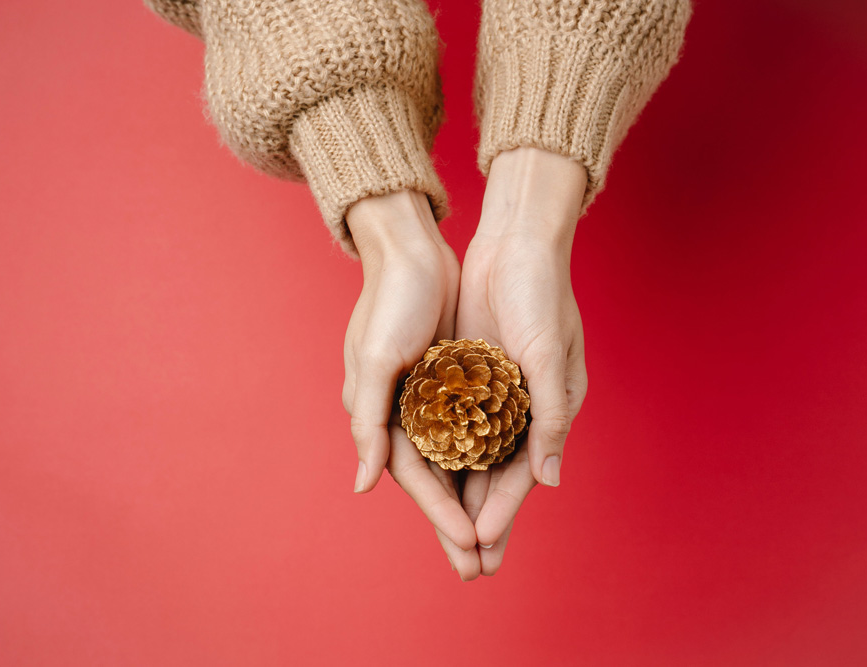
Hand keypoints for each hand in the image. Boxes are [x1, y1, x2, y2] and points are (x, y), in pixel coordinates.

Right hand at [342, 190, 480, 578]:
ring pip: (458, 461)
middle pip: (438, 481)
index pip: (419, 479)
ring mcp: (429, 398)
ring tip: (495, 537)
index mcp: (381, 416)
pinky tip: (504, 476)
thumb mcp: (376, 360)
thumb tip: (362, 485)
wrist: (410, 248)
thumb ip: (368, 423)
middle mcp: (404, 414)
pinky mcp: (452, 379)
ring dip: (475, 498)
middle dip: (459, 525)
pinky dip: (484, 456)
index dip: (444, 514)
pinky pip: (472, 429)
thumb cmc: (391, 301)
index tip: (474, 546)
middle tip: (484, 569)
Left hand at [455, 147, 588, 574]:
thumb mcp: (551, 354)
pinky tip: (424, 481)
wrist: (514, 242)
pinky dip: (440, 454)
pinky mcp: (463, 375)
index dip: (501, 512)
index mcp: (547, 409)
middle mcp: (519, 409)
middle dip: (480, 522)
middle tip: (466, 571)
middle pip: (493, 477)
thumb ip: (549, 416)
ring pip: (468, 457)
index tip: (480, 548)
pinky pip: (449, 424)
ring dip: (458, 499)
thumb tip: (550, 480)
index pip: (519, 473)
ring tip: (444, 541)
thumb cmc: (542, 294)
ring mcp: (489, 394)